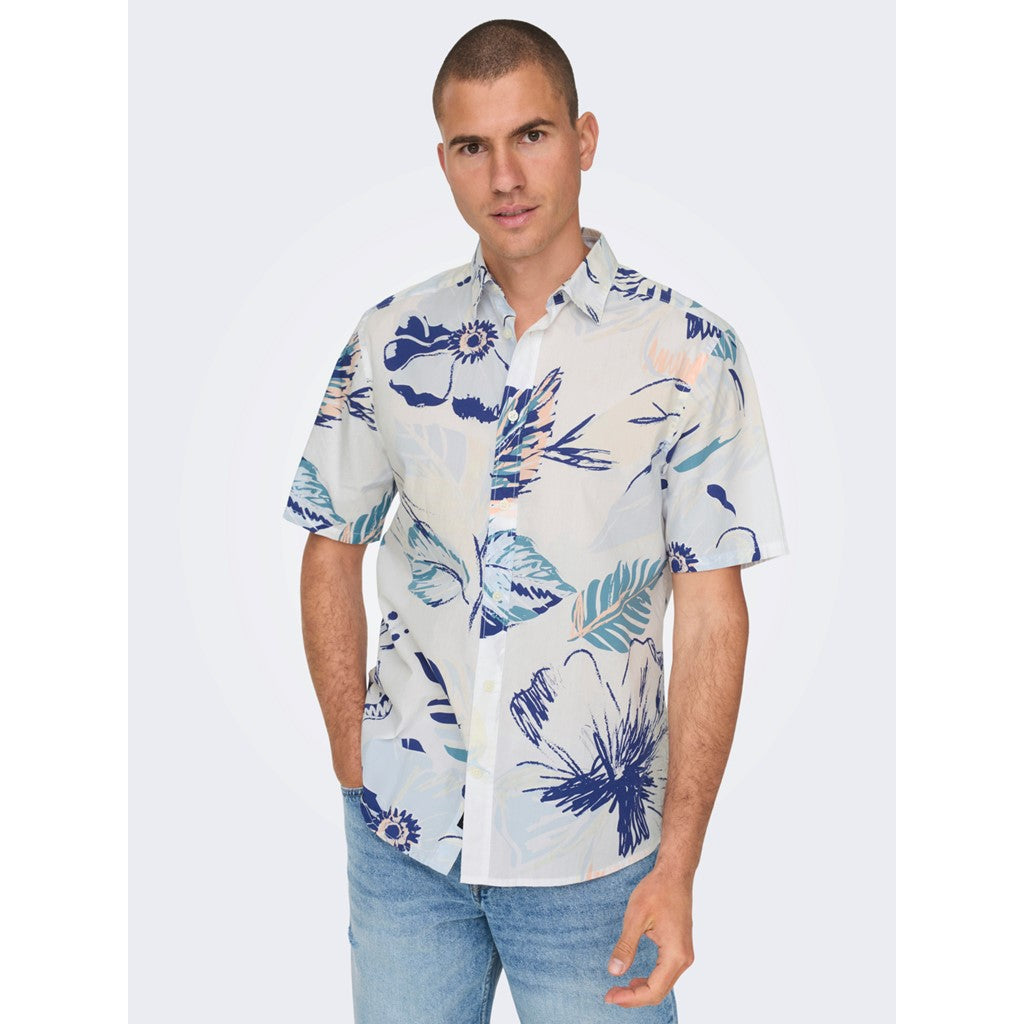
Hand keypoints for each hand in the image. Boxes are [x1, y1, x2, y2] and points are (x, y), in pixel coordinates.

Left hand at [605, 862, 694, 1007]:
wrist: (675, 873)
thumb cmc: (657, 890)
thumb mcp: (636, 917)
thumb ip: (626, 946)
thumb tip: (614, 972)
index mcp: (675, 954)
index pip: (653, 990)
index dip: (631, 998)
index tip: (609, 996)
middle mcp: (684, 959)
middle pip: (659, 992)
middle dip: (634, 997)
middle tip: (609, 995)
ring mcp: (684, 954)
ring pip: (663, 984)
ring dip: (641, 990)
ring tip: (618, 989)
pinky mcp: (680, 948)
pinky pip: (665, 974)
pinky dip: (649, 980)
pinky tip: (635, 979)